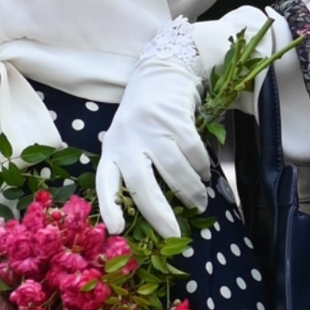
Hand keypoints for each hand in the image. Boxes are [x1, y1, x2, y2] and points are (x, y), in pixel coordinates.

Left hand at [95, 53, 209, 238]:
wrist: (160, 76)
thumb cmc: (143, 120)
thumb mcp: (127, 142)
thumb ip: (132, 169)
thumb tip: (154, 214)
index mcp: (112, 150)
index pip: (105, 182)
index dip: (109, 207)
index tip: (116, 229)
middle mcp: (127, 140)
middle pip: (140, 184)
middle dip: (158, 212)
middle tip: (173, 233)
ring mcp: (151, 129)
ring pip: (174, 171)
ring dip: (190, 192)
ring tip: (198, 203)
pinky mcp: (174, 119)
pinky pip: (193, 154)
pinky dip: (202, 168)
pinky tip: (204, 174)